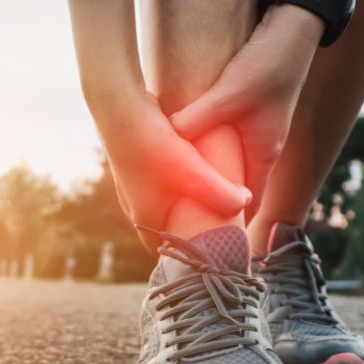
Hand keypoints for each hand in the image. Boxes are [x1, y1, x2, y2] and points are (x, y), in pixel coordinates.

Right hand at [91, 90, 251, 252]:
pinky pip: (161, 184)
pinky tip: (197, 170)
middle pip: (168, 228)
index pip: (169, 252)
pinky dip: (178, 185)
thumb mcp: (194, 173)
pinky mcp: (136, 165)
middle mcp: (135, 206)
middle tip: (219, 228)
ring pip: (164, 204)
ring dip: (185, 205)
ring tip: (212, 201)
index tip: (213, 252)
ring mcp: (133, 186)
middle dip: (192, 230)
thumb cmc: (154, 145)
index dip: (190, 254)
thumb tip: (245, 202)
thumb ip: (222, 193)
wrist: (118, 108)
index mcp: (145, 219)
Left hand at [170, 4, 324, 220]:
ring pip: (231, 166)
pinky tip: (188, 147)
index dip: (228, 226)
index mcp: (264, 154)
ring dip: (210, 176)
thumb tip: (165, 142)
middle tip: (181, 216)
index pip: (248, 206)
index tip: (203, 240)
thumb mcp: (229, 94)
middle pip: (237, 189)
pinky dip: (210, 152)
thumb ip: (197, 119)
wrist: (292, 29)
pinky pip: (228, 144)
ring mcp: (258, 130)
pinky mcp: (251, 112)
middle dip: (213, 204)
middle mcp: (263, 147)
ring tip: (179, 187)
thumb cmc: (268, 64)